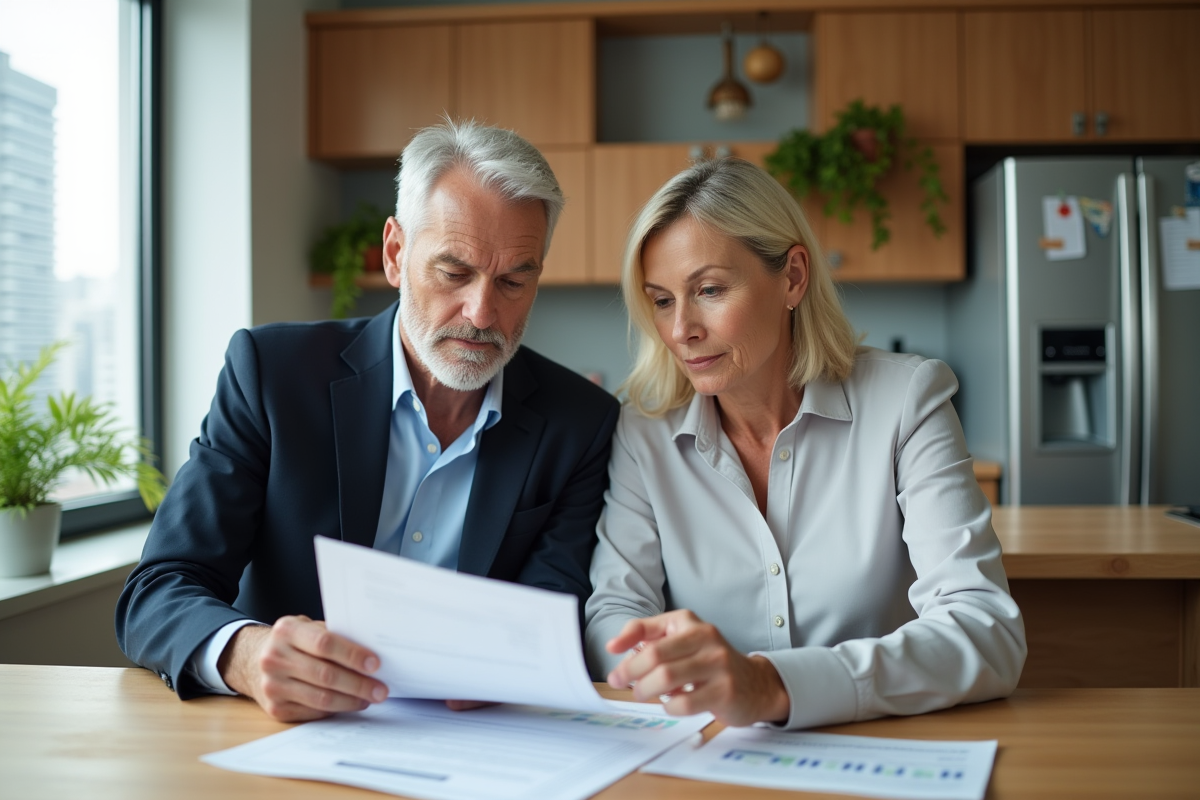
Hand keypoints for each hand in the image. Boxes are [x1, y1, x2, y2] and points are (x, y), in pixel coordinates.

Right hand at [219, 615, 387, 721]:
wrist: (254, 661)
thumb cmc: (293, 643)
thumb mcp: (307, 628)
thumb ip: (333, 635)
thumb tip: (372, 651)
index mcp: (287, 631)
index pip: (324, 643)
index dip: (352, 655)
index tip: (375, 664)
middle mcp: (275, 658)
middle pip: (325, 675)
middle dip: (358, 684)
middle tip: (381, 689)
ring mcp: (273, 685)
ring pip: (321, 698)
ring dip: (351, 700)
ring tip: (370, 698)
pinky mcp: (275, 708)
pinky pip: (313, 711)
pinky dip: (336, 709)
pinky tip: (351, 704)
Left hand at [605, 609, 790, 726]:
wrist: (756, 684)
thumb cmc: (710, 662)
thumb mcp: (683, 640)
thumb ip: (650, 637)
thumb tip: (615, 646)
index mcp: (690, 623)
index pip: (649, 627)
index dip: (626, 639)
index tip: (611, 652)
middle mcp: (706, 638)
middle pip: (655, 655)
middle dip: (630, 672)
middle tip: (620, 682)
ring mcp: (718, 664)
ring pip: (667, 678)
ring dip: (645, 690)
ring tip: (642, 694)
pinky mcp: (725, 691)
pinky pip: (684, 702)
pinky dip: (669, 706)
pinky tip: (671, 704)